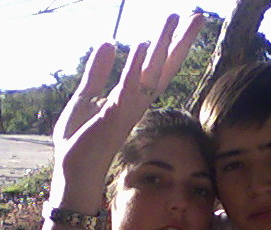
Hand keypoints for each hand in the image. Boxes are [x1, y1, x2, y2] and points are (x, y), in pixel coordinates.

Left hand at [50, 14, 205, 203]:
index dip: (170, 46)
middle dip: (180, 42)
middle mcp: (135, 103)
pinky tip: (142, 46)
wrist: (73, 171)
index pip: (155, 68)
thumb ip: (97, 72)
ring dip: (163, 45)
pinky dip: (135, 67)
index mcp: (130, 98)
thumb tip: (109, 42)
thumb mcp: (85, 98)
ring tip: (174, 18)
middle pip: (163, 68)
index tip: (182, 23)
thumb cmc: (80, 141)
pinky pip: (128, 89)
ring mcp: (127, 110)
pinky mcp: (113, 118)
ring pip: (151, 73)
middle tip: (197, 16)